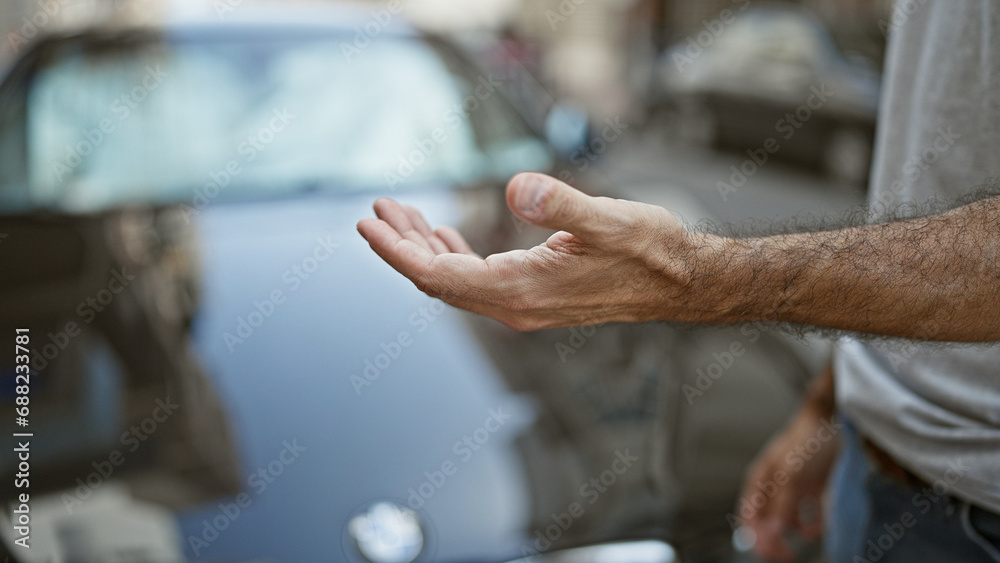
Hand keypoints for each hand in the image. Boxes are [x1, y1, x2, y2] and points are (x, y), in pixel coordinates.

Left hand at [357, 172, 704, 329]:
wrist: (680, 283)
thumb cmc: (650, 251)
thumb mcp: (609, 220)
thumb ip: (561, 204)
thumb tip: (517, 187)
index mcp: (522, 289)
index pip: (439, 275)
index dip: (398, 251)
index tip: (368, 224)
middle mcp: (515, 305)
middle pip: (438, 280)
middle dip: (402, 246)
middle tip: (377, 210)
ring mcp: (524, 304)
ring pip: (455, 280)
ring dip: (425, 249)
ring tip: (400, 215)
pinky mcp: (534, 295)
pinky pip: (477, 280)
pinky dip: (452, 256)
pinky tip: (443, 237)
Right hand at [740, 404, 839, 561]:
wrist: (828, 422)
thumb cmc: (802, 444)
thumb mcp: (791, 476)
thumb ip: (782, 506)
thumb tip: (773, 533)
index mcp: (759, 482)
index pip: (748, 517)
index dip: (755, 537)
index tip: (768, 553)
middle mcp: (772, 487)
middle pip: (766, 521)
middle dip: (774, 540)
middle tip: (787, 556)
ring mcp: (791, 488)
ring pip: (787, 519)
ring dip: (794, 532)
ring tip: (805, 539)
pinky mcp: (811, 488)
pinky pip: (808, 513)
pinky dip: (813, 522)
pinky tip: (819, 527)